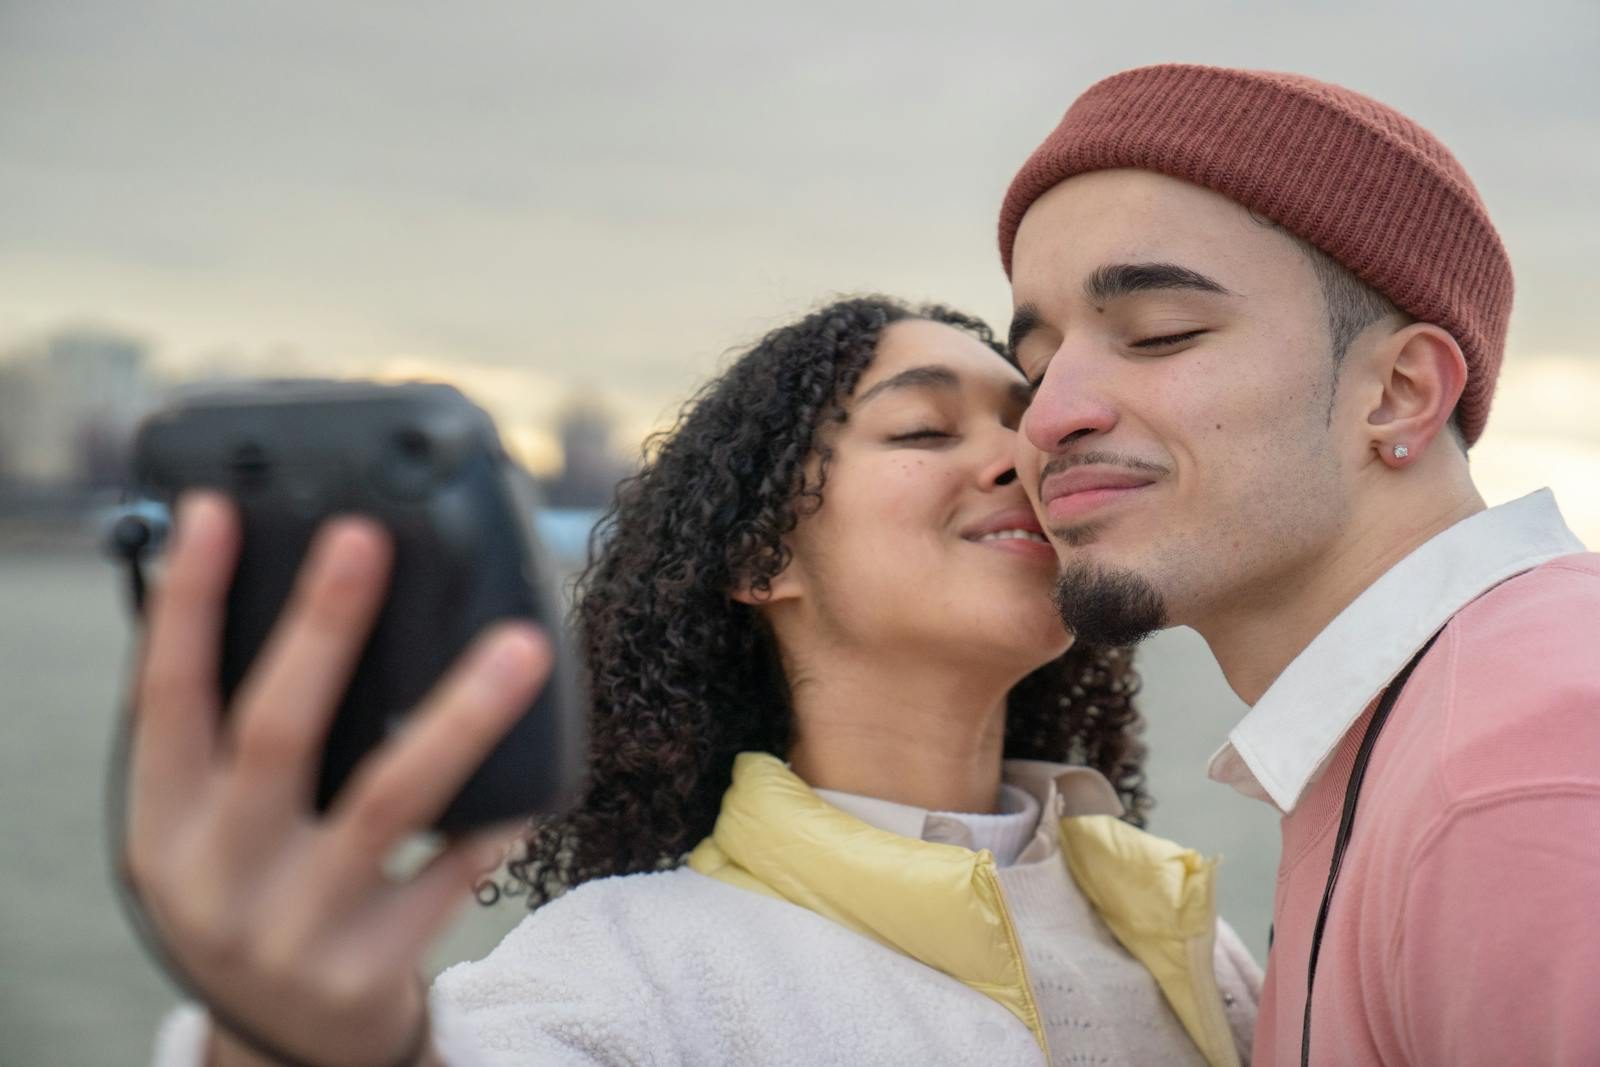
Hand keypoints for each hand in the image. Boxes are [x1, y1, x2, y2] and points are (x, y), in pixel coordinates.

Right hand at [122, 492, 547, 1066]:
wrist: (287, 1046)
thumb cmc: (256, 897)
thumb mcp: (211, 829)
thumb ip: (234, 739)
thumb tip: (294, 599)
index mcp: (162, 823)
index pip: (163, 696)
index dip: (187, 601)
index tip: (218, 512)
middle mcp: (215, 874)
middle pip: (275, 730)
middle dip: (322, 627)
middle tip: (371, 537)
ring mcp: (291, 927)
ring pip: (387, 799)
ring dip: (458, 714)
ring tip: (521, 646)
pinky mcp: (367, 967)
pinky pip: (451, 874)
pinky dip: (492, 818)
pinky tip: (532, 776)